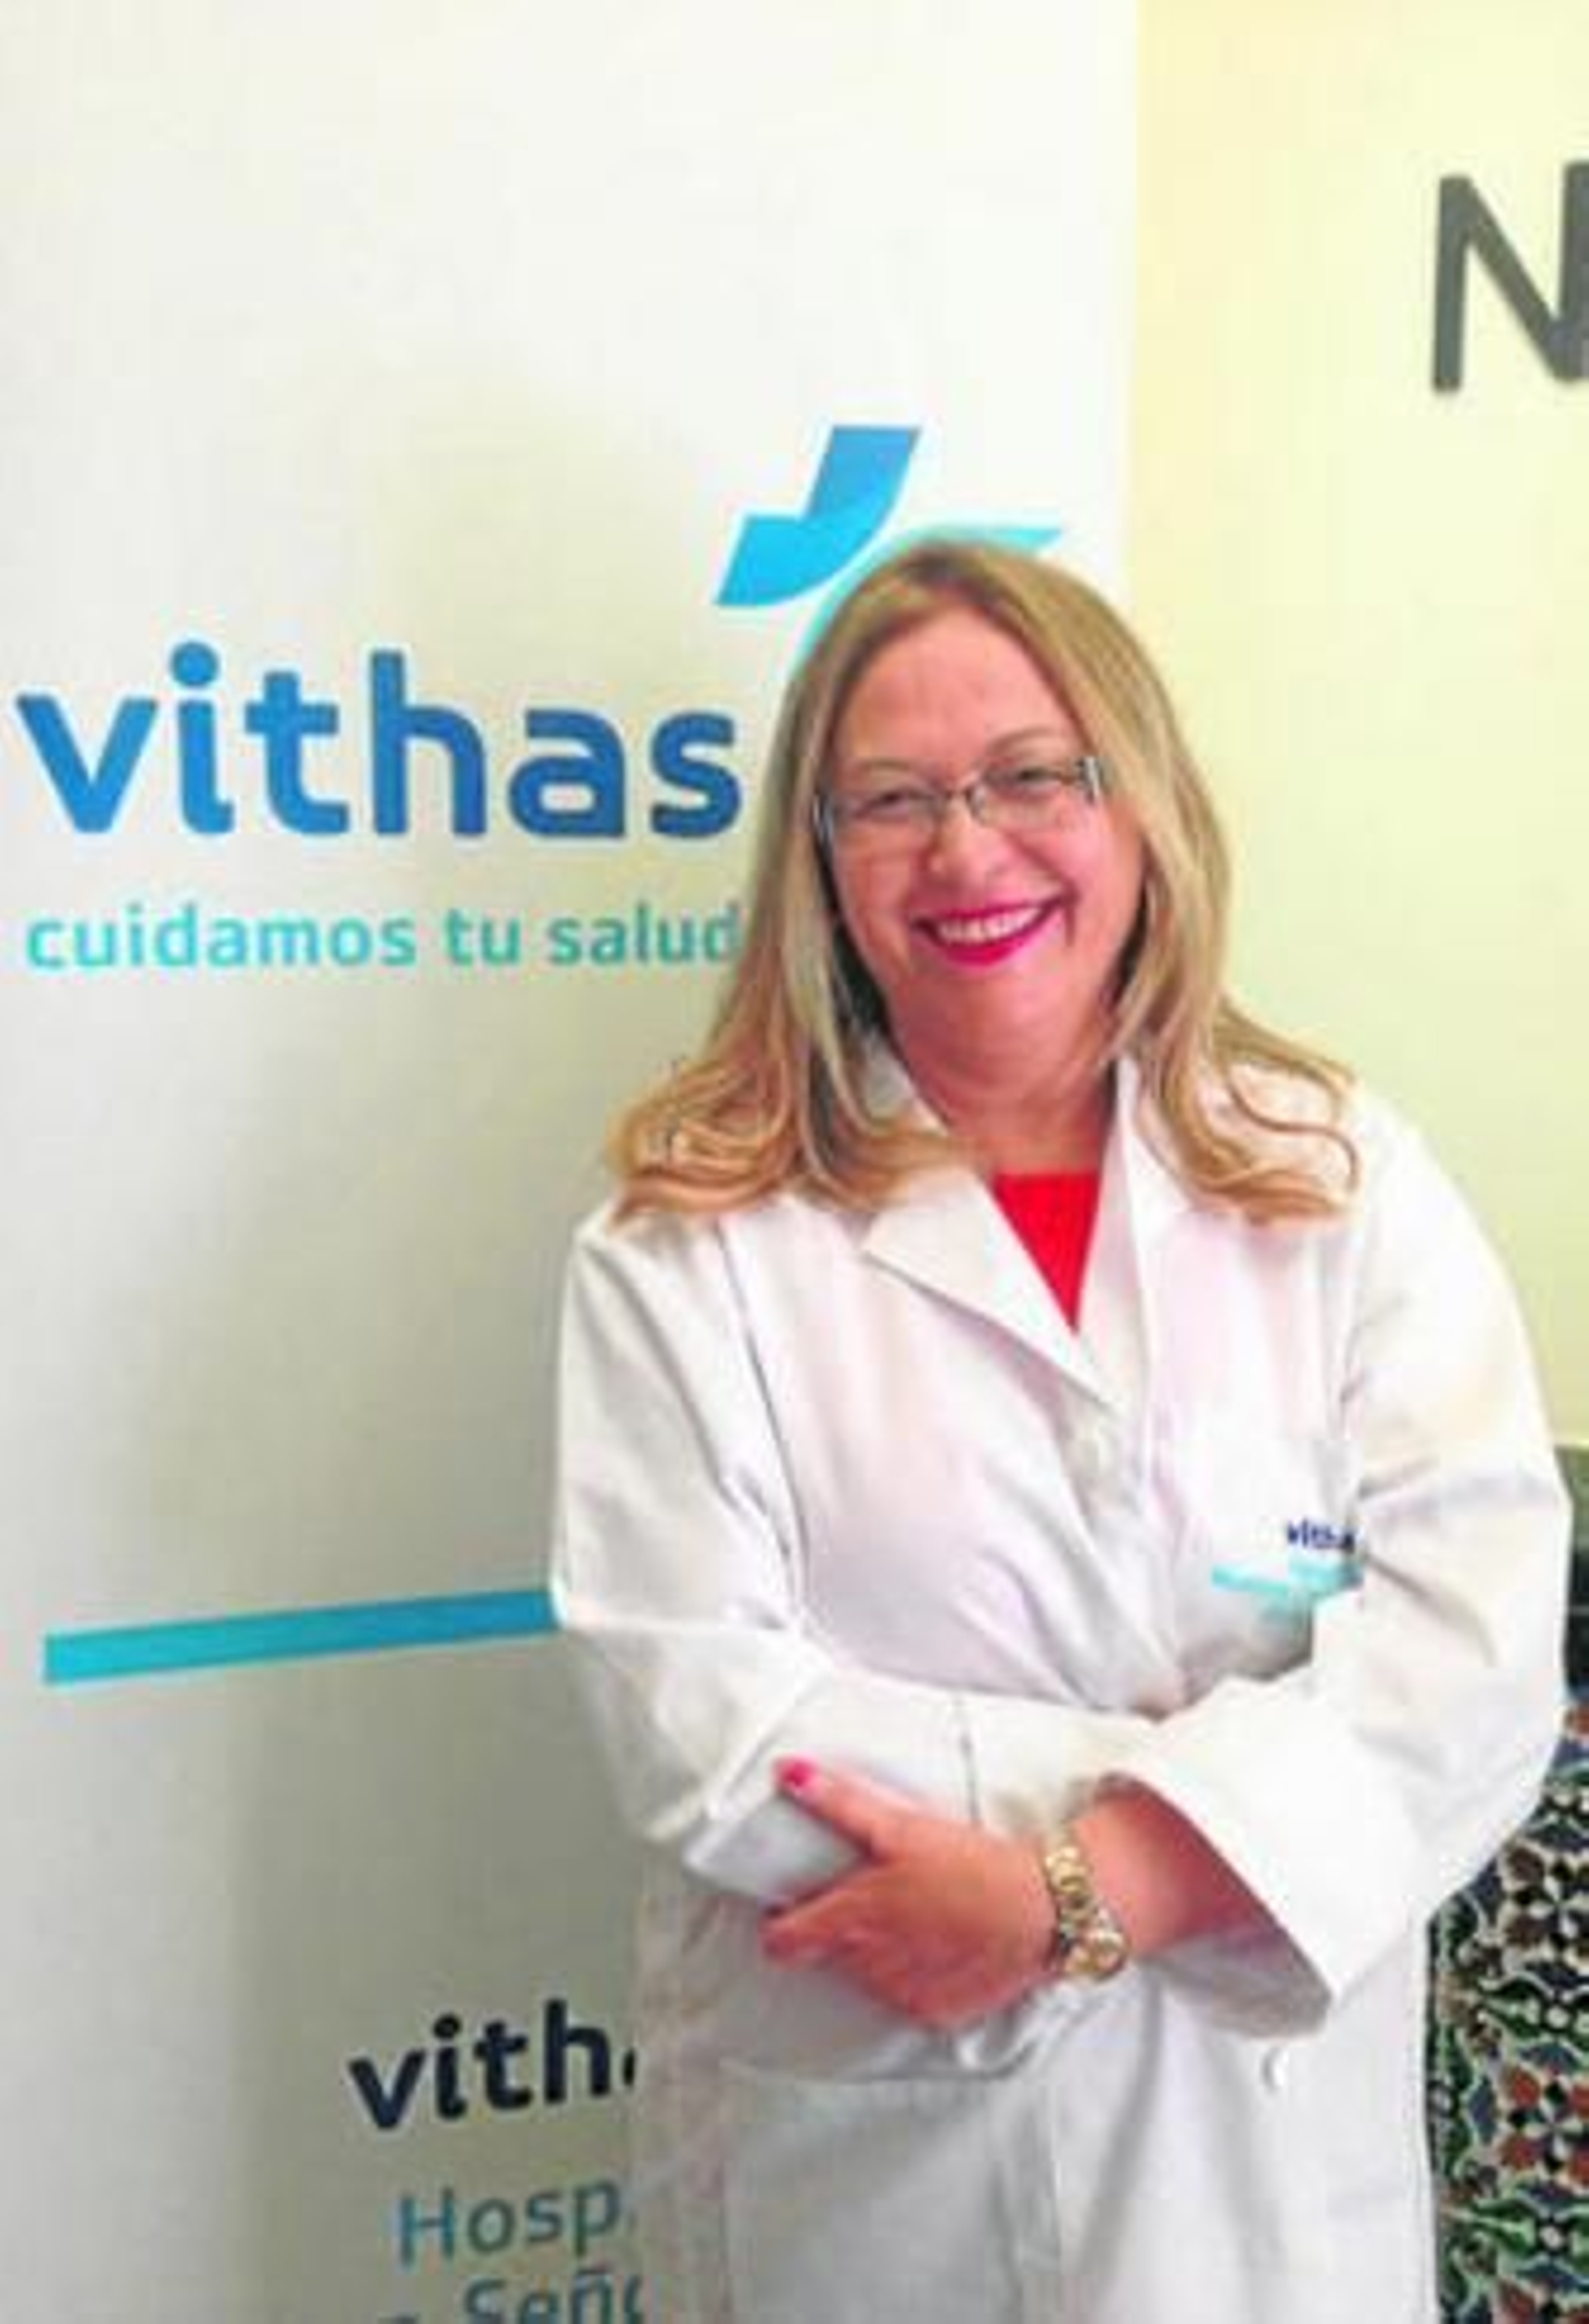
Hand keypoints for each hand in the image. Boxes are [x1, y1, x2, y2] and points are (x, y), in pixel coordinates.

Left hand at [760, 1760, 1053, 2029]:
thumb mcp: (898, 1824)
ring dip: (878, 1954)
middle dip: (839, 1931)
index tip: (793, 1908)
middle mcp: (868, 1967)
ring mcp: (902, 1995)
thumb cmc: (970, 1866)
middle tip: (871, 1901)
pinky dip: (916, 1977)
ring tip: (913, 1918)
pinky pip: (908, 1998)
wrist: (1041, 1911)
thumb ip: (836, 1801)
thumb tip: (788, 1772)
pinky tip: (940, 1946)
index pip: (782, 1943)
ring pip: (867, 1979)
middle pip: (826, 1957)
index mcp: (850, 1920)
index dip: (781, 1924)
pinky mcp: (936, 2013)